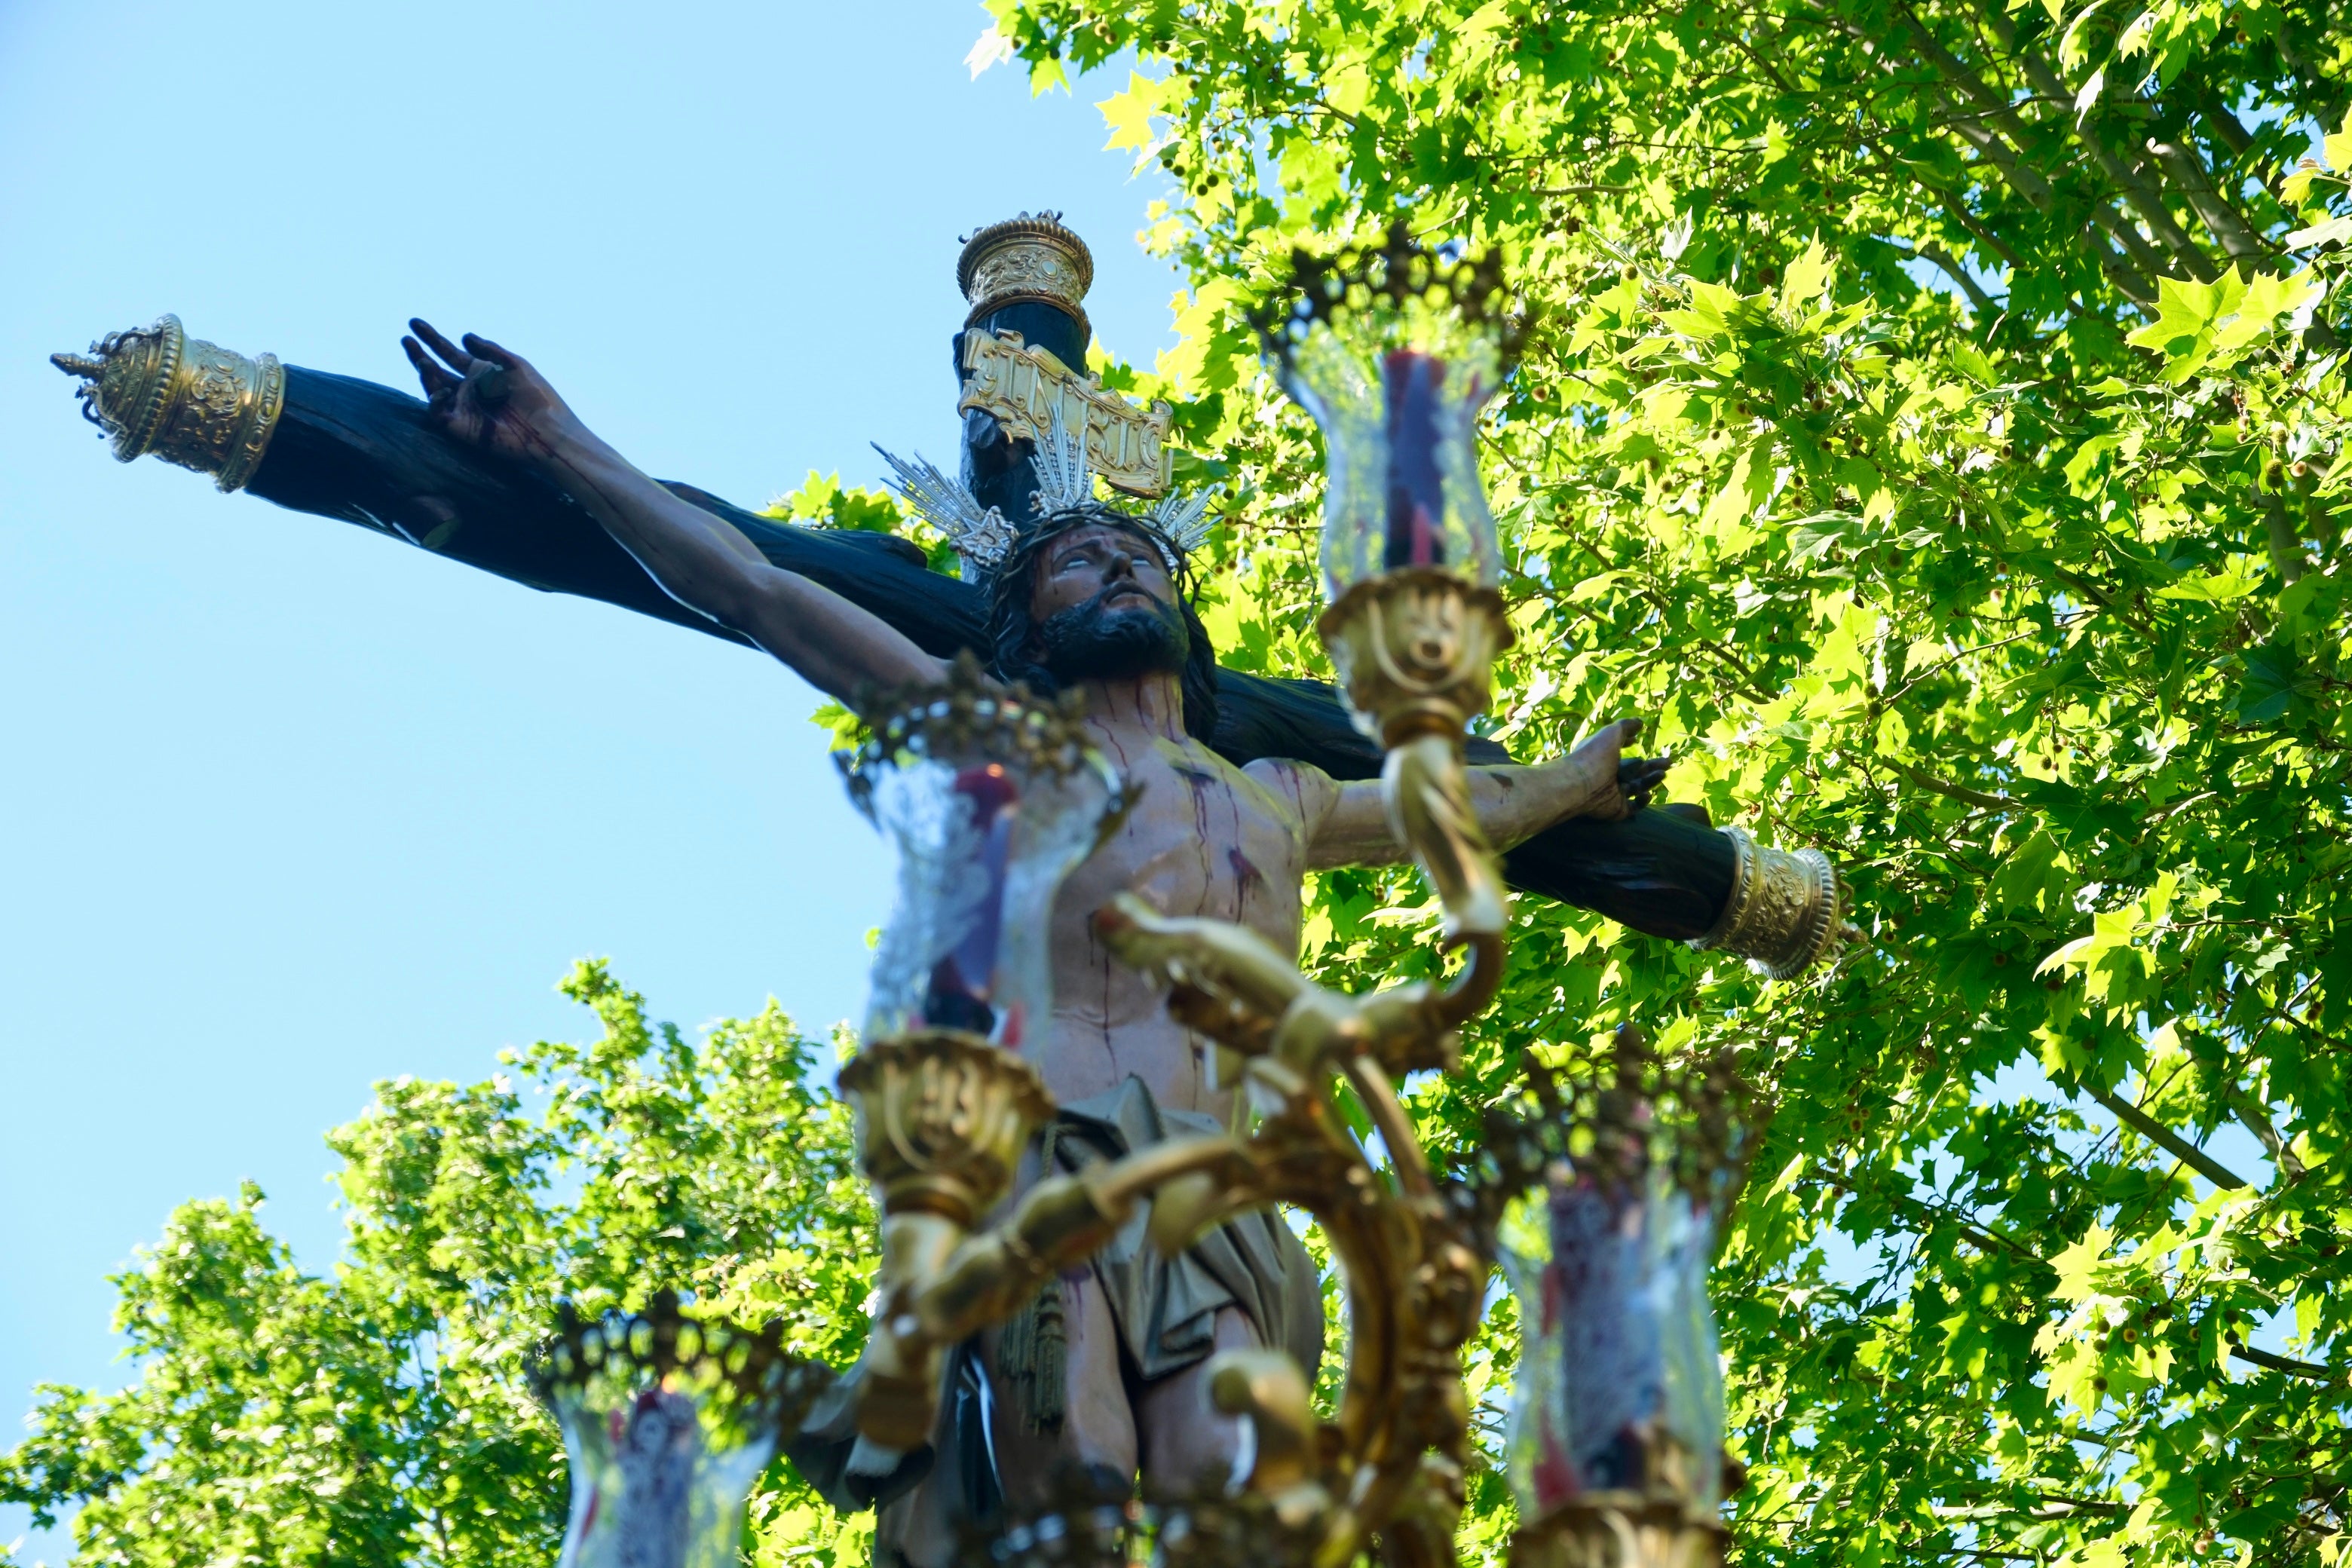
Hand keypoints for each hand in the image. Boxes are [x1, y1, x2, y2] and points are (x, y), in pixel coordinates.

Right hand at [401, 319, 580, 464]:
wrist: (548, 429)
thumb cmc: (538, 397)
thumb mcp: (515, 365)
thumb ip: (489, 351)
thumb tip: (464, 336)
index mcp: (480, 372)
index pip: (449, 352)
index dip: (432, 338)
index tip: (415, 323)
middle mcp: (468, 389)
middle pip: (435, 370)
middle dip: (419, 354)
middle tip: (406, 339)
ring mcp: (463, 408)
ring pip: (433, 389)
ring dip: (425, 374)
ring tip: (423, 361)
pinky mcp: (461, 427)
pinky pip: (438, 413)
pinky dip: (435, 400)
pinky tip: (442, 389)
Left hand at [1568, 718, 1670, 820]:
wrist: (1582, 784)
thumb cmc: (1595, 755)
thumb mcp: (1611, 733)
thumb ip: (1626, 726)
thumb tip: (1640, 723)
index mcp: (1603, 757)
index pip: (1618, 751)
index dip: (1629, 744)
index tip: (1639, 739)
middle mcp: (1608, 775)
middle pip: (1635, 771)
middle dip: (1652, 766)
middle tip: (1669, 762)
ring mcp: (1613, 794)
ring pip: (1637, 787)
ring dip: (1651, 780)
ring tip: (1664, 773)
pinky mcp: (1617, 810)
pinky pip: (1633, 807)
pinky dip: (1642, 801)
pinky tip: (1647, 794)